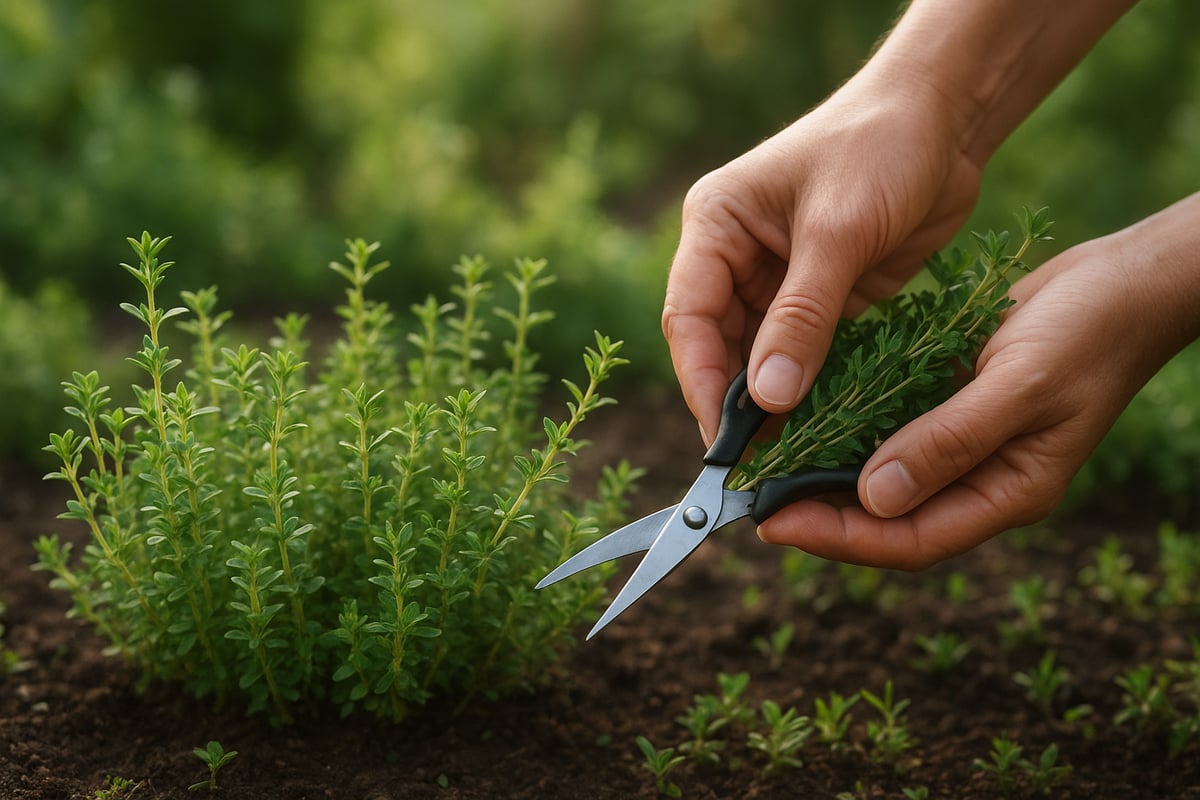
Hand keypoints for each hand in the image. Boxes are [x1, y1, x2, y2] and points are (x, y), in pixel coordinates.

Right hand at [662, 72, 981, 444]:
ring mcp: (776, 279)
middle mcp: (734, 255)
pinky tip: (818, 429)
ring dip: (771, 404)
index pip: (688, 315)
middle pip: (717, 344)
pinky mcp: (820, 296)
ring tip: (783, 459)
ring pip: (759, 356)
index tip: (722, 436)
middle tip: (752, 465)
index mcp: (715, 225)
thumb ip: (803, 315)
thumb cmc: (879, 148)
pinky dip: (808, 390)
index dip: (700, 379)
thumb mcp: (839, 231)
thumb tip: (769, 399)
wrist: (945, 118)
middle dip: (733, 402)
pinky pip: (804, 354)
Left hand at [756, 193, 1199, 568]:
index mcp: (1005, 494)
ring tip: (763, 461)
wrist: (1120, 282)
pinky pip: (887, 428)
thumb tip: (873, 499)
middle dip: (817, 511)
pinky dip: (846, 425)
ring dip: (824, 470)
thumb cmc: (1087, 334)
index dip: (838, 539)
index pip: (909, 540)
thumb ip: (950, 442)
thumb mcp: (1020, 386)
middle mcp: (977, 480)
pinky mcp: (946, 405)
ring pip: (880, 474)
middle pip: (884, 517)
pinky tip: (803, 412)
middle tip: (750, 495)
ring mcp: (961, 444)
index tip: (772, 522)